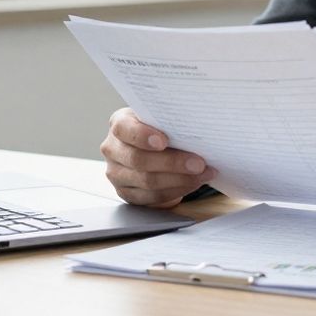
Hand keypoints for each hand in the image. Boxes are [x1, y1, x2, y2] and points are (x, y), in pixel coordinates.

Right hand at [100, 108, 216, 207]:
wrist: (149, 147)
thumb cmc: (158, 129)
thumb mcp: (160, 118)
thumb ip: (169, 121)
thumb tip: (196, 127)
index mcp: (119, 124)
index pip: (124, 129)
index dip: (143, 136)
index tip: (163, 141)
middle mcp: (113, 149)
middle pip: (138, 160)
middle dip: (172, 163)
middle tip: (198, 163)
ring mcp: (117, 174)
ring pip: (147, 181)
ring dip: (179, 179)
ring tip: (202, 174)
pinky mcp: (126, 193)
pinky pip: (151, 197)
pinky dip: (175, 191)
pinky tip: (192, 183)